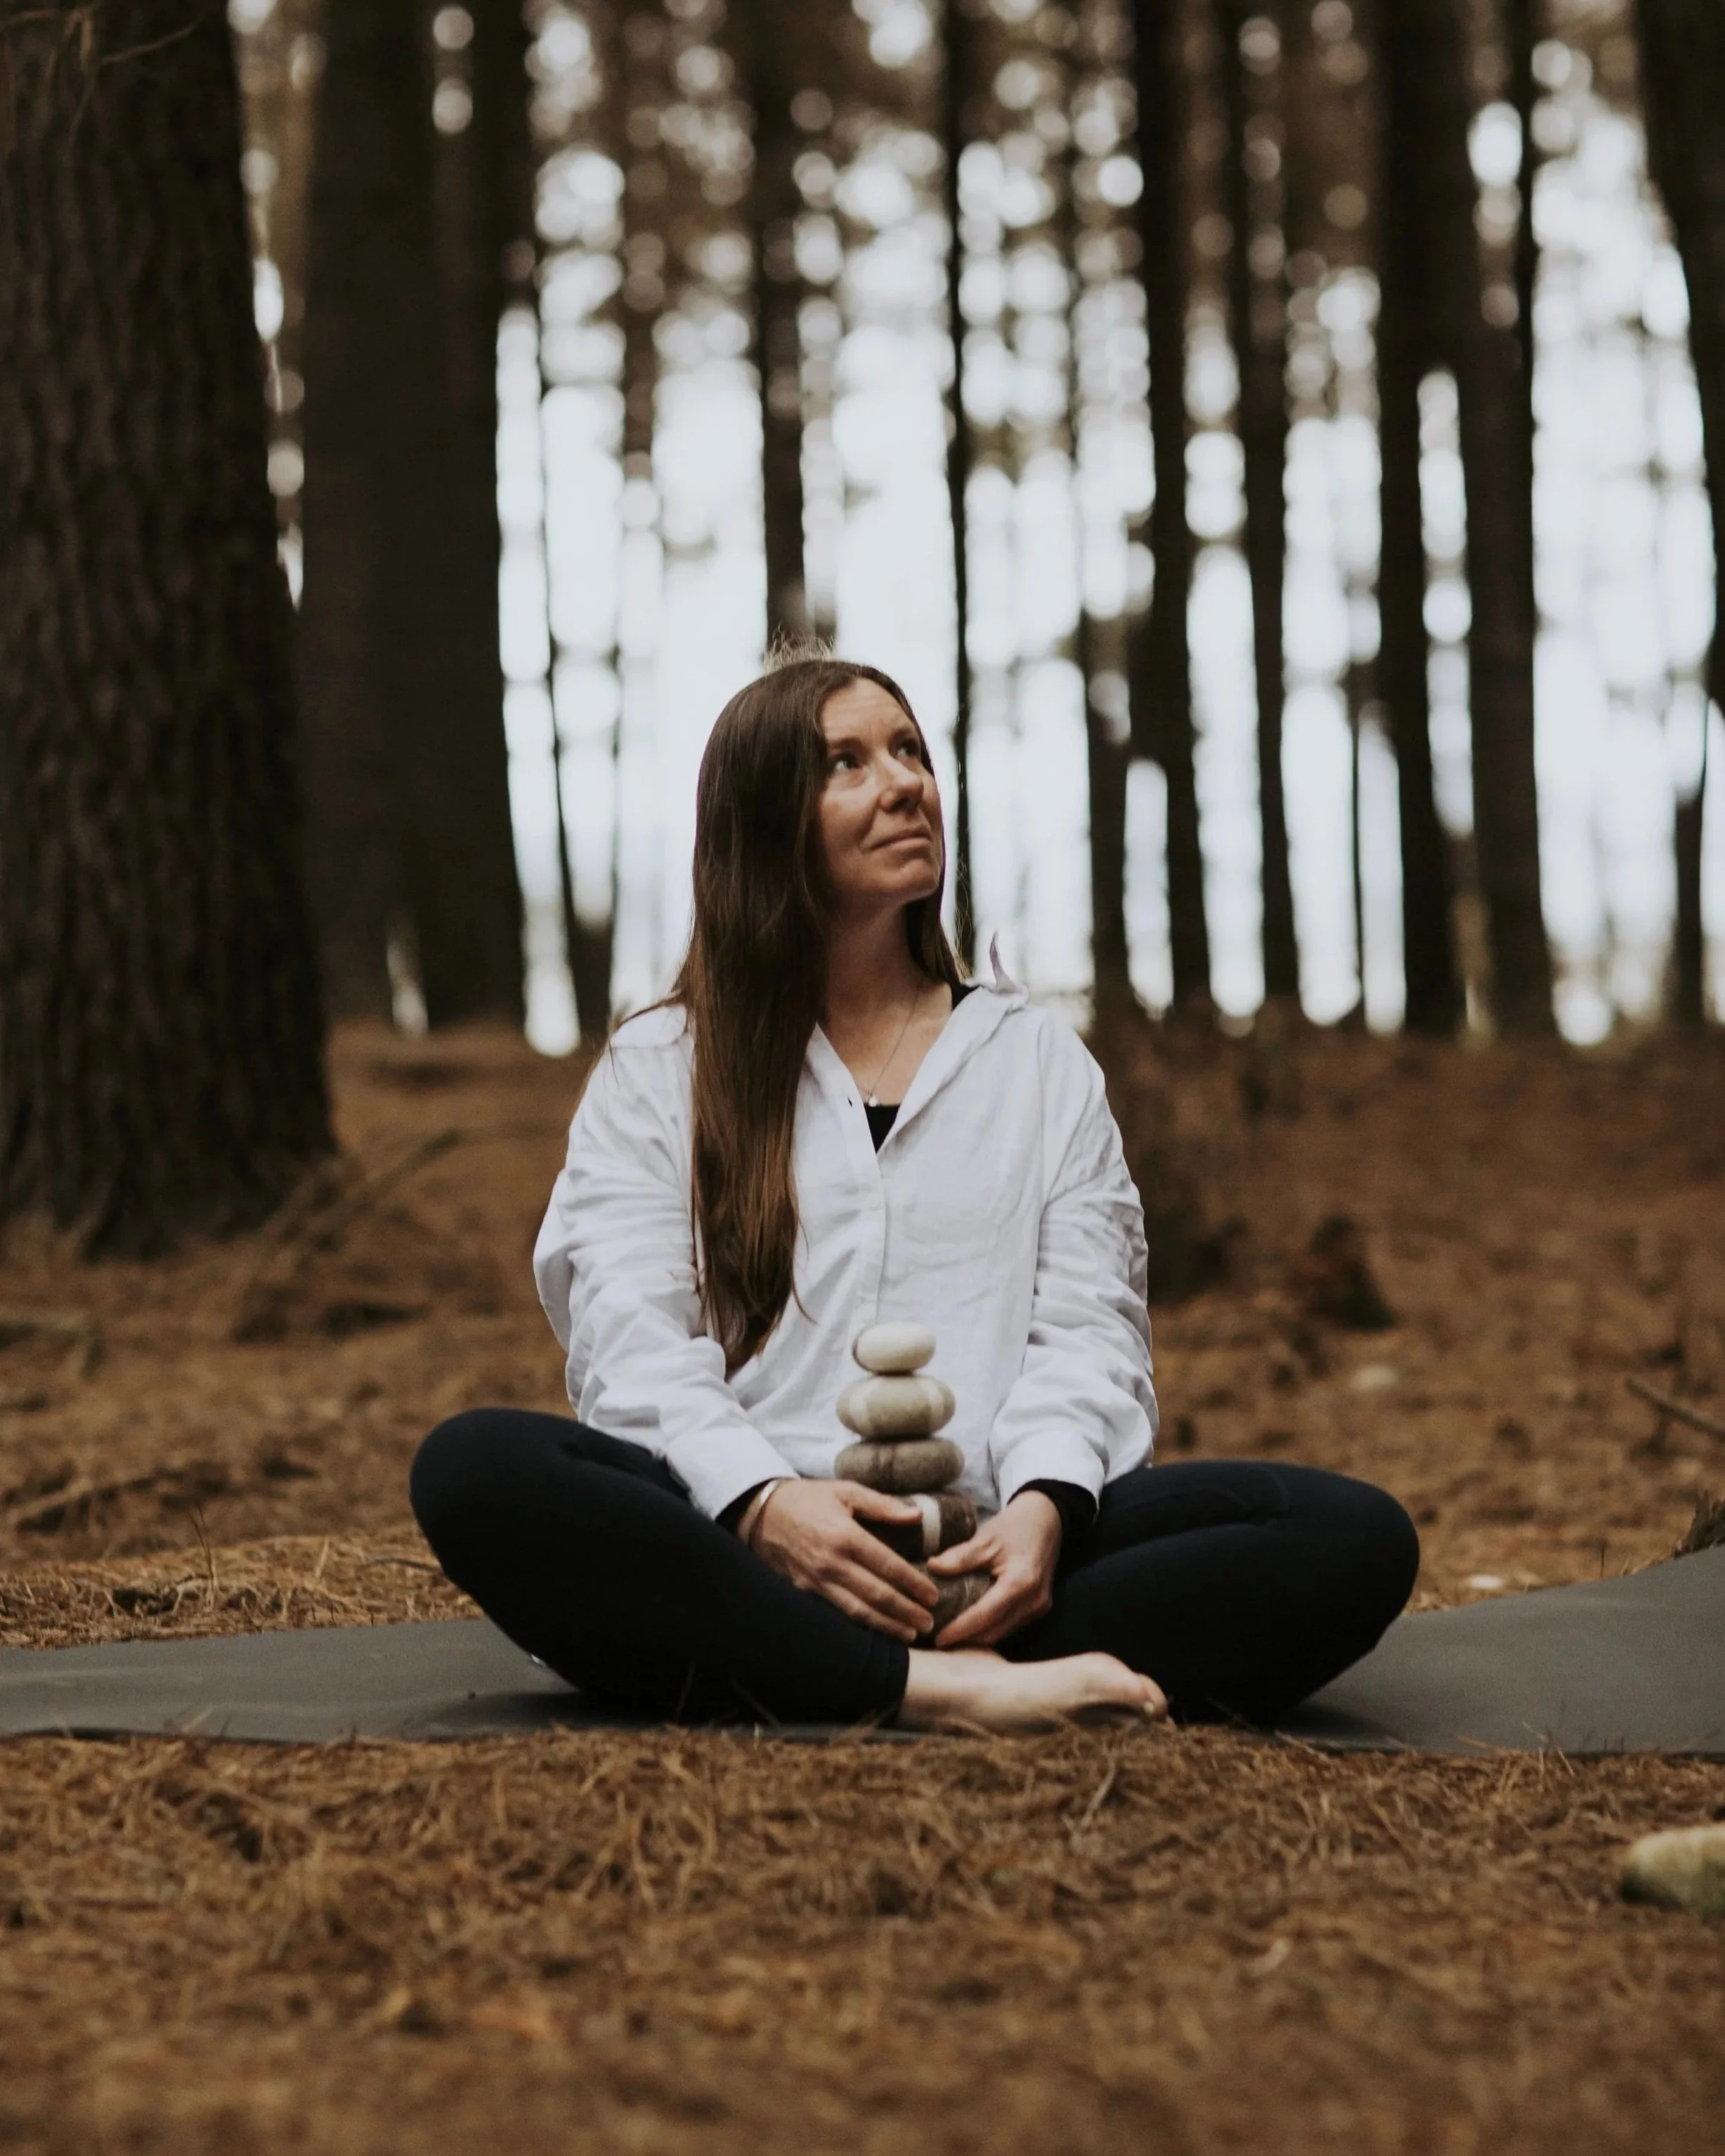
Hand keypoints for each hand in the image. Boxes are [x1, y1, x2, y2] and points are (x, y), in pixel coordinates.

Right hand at [751, 1479, 940, 1642]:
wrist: (760, 1512)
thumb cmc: (808, 1499)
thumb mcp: (845, 1491)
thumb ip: (882, 1504)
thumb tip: (917, 1515)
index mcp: (845, 1535)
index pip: (888, 1566)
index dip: (914, 1584)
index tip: (933, 1596)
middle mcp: (831, 1562)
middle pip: (876, 1594)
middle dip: (906, 1611)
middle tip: (928, 1622)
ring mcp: (815, 1581)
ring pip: (857, 1611)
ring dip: (886, 1625)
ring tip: (909, 1634)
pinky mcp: (803, 1591)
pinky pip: (835, 1613)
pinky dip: (859, 1625)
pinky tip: (875, 1632)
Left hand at [928, 1489, 1061, 1647]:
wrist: (1046, 1521)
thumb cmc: (1015, 1527)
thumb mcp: (985, 1539)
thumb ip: (960, 1557)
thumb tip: (931, 1568)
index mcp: (1020, 1583)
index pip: (984, 1616)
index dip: (959, 1630)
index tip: (937, 1638)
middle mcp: (1033, 1601)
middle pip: (994, 1632)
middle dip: (966, 1639)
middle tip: (938, 1638)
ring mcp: (1039, 1607)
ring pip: (1002, 1633)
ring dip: (977, 1637)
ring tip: (951, 1634)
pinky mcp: (1039, 1608)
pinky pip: (1010, 1626)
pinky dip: (990, 1628)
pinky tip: (971, 1624)